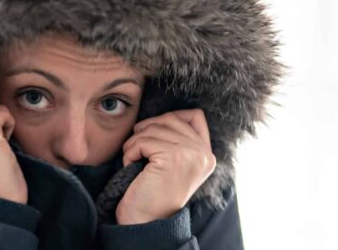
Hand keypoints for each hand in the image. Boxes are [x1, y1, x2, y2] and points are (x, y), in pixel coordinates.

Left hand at [116, 109, 216, 224]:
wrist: (147, 221)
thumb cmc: (154, 192)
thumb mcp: (175, 163)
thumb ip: (178, 140)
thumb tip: (162, 116)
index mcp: (207, 155)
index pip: (195, 116)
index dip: (170, 118)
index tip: (154, 135)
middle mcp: (204, 153)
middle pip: (170, 118)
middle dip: (147, 129)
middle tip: (138, 149)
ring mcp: (190, 154)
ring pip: (153, 128)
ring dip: (135, 143)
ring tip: (133, 160)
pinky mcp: (173, 157)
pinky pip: (142, 141)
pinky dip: (130, 152)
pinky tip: (130, 166)